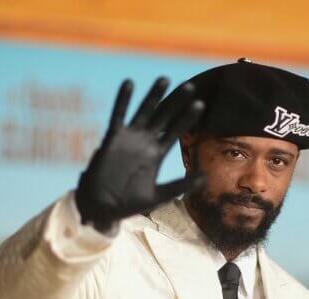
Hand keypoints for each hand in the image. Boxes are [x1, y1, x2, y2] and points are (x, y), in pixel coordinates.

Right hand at [75, 77, 204, 231]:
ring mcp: (129, 138)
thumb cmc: (130, 203)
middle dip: (176, 102)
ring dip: (153, 95)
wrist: (103, 207)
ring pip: (144, 111)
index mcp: (157, 154)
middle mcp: (145, 142)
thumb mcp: (159, 195)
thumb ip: (180, 185)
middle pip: (164, 117)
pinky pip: (118, 115)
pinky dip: (123, 100)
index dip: (187, 118)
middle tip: (190, 86)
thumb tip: (205, 177)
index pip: (176, 131)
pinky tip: (129, 83)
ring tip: (165, 79)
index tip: (200, 104)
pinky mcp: (113, 138)